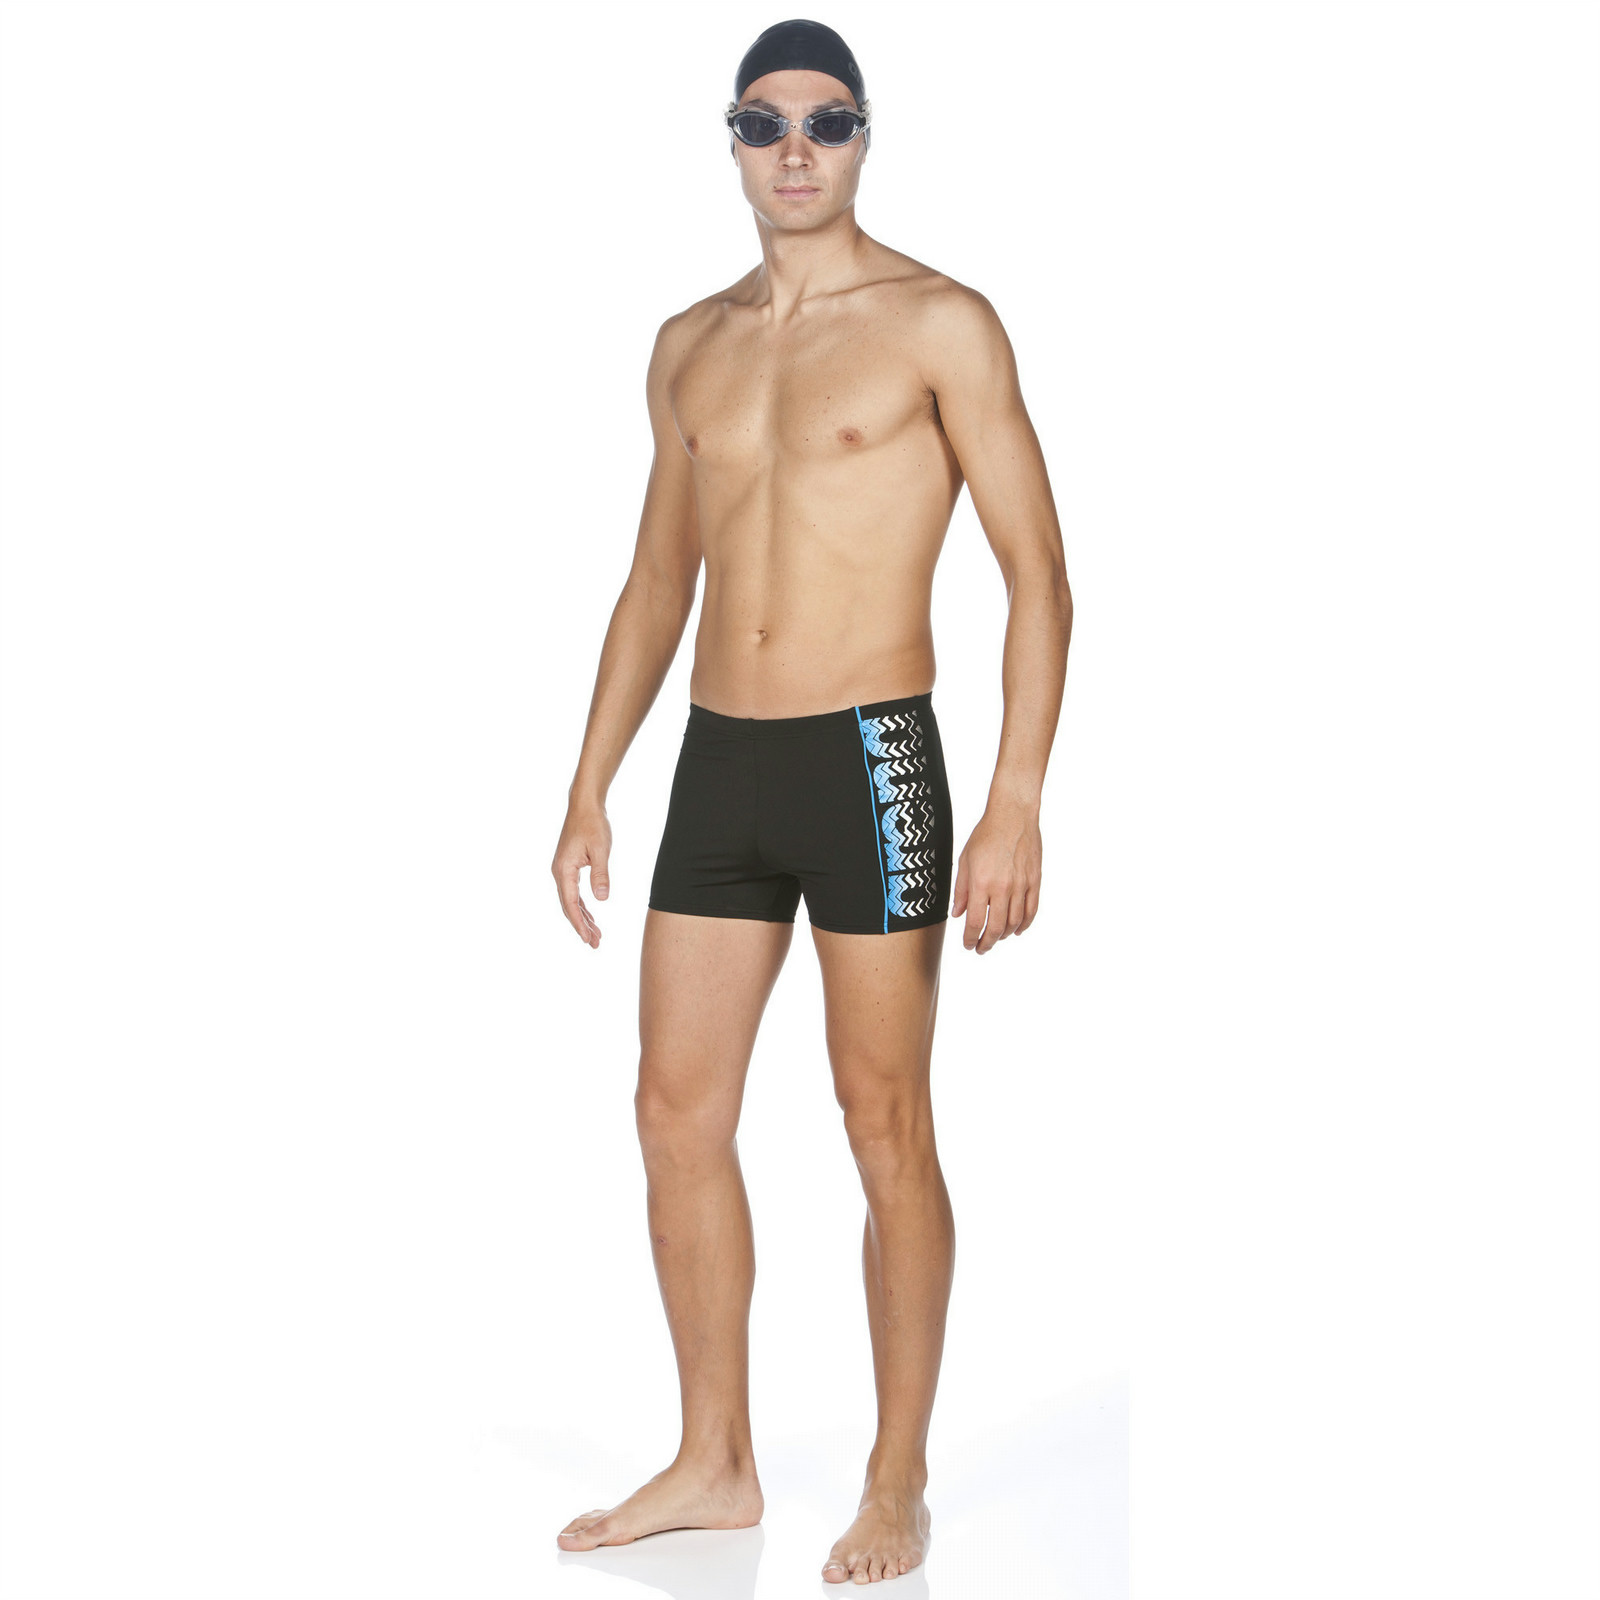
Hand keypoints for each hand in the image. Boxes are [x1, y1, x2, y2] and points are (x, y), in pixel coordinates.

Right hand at [552, 799, 612, 948]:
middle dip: (581, 926)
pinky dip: (582, 906)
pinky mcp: (568, 867)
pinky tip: (590, 916)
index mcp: (564, 870)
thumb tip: (601, 899)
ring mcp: (562, 870)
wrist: (584, 805)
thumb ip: (600, 874)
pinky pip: (573, 892)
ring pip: (571, 901)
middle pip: (569, 906)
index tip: (588, 940)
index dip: (580, 924)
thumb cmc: (593, 824)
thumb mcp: (601, 850)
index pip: (571, 904)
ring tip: (595, 935)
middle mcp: (559, 872)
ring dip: (583, 918)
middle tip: (595, 944)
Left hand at [951, 800, 1041, 953]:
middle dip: (987, 943)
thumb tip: (958, 914)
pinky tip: (1017, 930)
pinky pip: (1031, 910)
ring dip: (1004, 935)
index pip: (975, 921)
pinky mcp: (1035, 880)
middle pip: (996, 927)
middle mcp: (1002, 887)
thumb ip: (961, 890)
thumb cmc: (986, 835)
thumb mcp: (965, 860)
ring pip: (1015, 922)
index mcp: (981, 882)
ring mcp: (1021, 885)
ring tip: (996, 938)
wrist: (1013, 815)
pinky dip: (1024, 924)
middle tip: (981, 948)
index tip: (968, 945)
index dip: (971, 938)